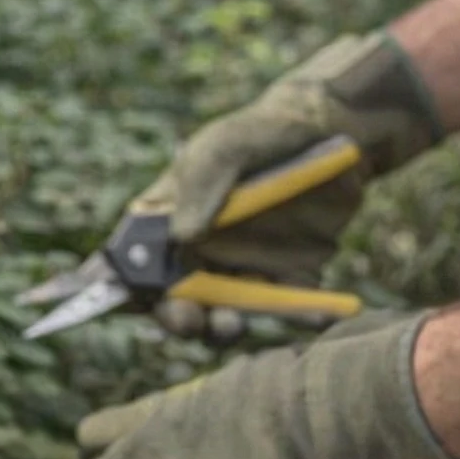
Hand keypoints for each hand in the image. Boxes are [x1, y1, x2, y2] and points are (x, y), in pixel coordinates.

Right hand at [139, 32, 442, 311]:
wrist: (332, 131)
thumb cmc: (263, 131)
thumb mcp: (226, 145)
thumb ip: (201, 183)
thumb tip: (180, 239)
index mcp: (173, 217)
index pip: (137, 259)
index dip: (127, 286)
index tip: (134, 301)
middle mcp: (205, 251)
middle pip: (178, 298)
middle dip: (178, 316)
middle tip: (188, 320)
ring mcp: (247, 266)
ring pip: (227, 312)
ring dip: (223, 327)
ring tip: (230, 324)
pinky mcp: (291, 276)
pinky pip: (289, 306)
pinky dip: (296, 316)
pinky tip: (311, 315)